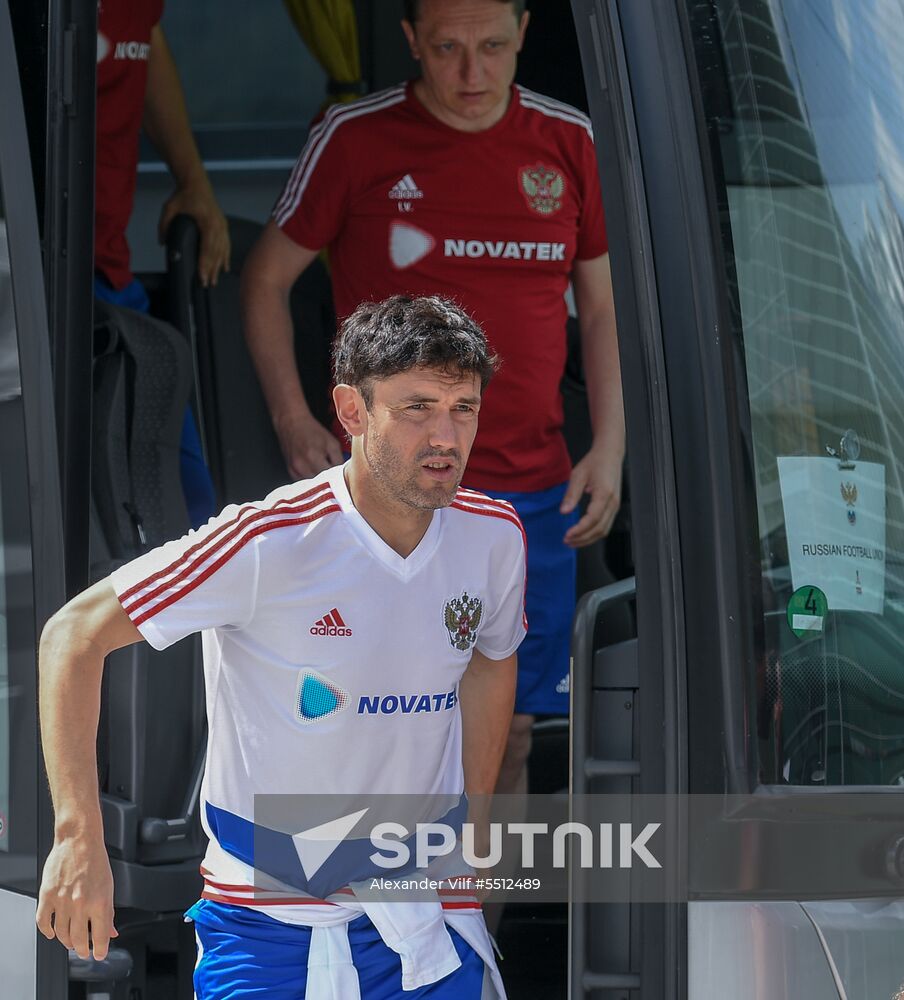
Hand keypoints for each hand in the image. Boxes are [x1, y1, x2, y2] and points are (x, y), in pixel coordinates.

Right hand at [36, 835, 117, 959]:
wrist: (79, 841)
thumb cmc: (95, 861)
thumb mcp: (109, 887)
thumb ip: (109, 911)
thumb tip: (111, 931)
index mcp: (100, 902)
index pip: (99, 937)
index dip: (100, 950)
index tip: (99, 955)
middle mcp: (80, 904)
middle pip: (78, 940)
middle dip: (82, 950)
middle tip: (83, 951)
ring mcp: (62, 901)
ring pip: (61, 934)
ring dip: (66, 942)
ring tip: (71, 942)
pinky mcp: (47, 896)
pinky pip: (43, 922)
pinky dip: (47, 932)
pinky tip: (52, 932)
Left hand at [158, 179, 230, 287]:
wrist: (196, 182)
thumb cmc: (183, 195)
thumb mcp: (169, 208)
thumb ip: (164, 225)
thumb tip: (162, 243)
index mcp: (207, 223)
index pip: (207, 249)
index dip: (204, 265)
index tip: (202, 277)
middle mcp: (218, 226)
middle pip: (216, 253)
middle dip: (211, 270)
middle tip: (207, 284)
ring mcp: (222, 226)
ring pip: (222, 251)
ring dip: (219, 267)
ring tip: (214, 281)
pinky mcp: (223, 226)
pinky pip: (226, 245)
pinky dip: (226, 257)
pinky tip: (225, 268)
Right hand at [275, 409, 344, 479]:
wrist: (292, 423)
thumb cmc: (313, 431)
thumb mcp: (332, 442)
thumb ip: (339, 459)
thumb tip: (343, 473)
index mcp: (315, 457)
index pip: (332, 477)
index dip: (339, 476)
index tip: (342, 475)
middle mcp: (303, 466)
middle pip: (322, 482)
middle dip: (330, 479)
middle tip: (335, 473)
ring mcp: (295, 470)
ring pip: (313, 485)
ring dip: (320, 481)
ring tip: (324, 471)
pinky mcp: (290, 471)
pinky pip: (304, 483)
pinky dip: (310, 480)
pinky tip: (314, 471)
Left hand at [560, 445, 622, 547]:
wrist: (610, 454)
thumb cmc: (595, 462)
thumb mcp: (578, 475)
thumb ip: (571, 494)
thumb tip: (564, 511)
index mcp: (604, 494)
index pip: (593, 519)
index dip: (580, 530)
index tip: (567, 535)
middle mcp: (613, 502)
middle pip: (600, 529)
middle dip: (583, 538)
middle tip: (567, 541)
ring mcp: (615, 506)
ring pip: (604, 530)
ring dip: (588, 539)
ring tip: (573, 541)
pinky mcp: (614, 507)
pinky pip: (606, 525)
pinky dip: (594, 533)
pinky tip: (583, 534)